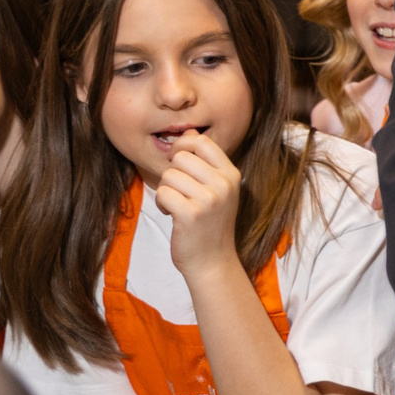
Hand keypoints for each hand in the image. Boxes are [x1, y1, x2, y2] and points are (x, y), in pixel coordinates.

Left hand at [155, 132, 243, 275]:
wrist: (213, 261)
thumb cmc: (209, 224)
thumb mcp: (216, 190)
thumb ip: (205, 163)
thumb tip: (190, 133)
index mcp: (231, 174)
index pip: (201, 142)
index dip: (182, 146)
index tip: (177, 163)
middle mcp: (224, 184)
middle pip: (180, 157)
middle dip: (172, 174)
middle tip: (180, 193)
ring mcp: (209, 199)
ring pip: (169, 175)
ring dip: (166, 191)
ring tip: (177, 205)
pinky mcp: (191, 213)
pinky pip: (163, 193)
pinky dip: (162, 204)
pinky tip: (172, 214)